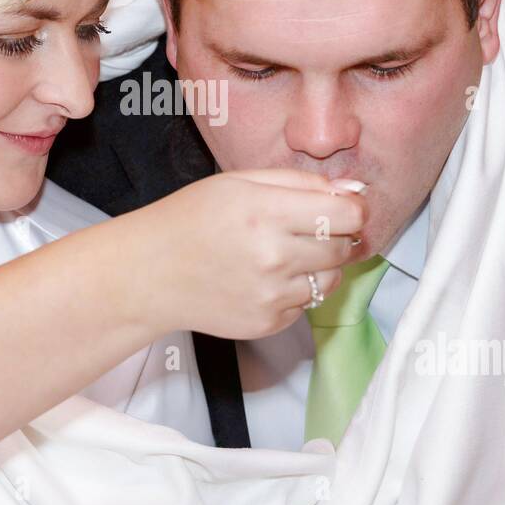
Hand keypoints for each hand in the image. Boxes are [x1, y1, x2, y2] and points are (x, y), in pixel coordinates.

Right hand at [114, 169, 368, 339]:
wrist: (150, 272)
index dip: (354, 209)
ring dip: (319, 266)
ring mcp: (272, 295)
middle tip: (306, 229)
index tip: (344, 208)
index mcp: (268, 212)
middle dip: (336, 236)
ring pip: (331, 280)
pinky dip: (294, 292)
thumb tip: (352, 190)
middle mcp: (274, 257)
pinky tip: (263, 279)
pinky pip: (305, 305)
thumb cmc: (192, 218)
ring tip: (283, 254)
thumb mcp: (240, 181)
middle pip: (345, 248)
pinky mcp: (268, 323)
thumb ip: (301, 182)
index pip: (348, 215)